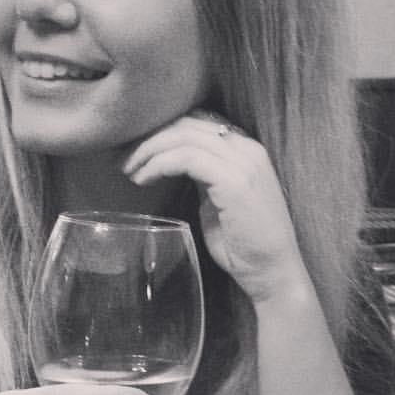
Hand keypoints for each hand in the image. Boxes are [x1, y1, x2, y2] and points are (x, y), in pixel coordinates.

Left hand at [121, 110, 305, 303]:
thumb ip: (203, 176)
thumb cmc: (244, 245)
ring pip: (183, 137)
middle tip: (122, 159)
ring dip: (148, 151)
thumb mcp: (218, 200)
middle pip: (186, 124)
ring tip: (129, 171)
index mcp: (246, 149)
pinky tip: (144, 179)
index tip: (134, 150)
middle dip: (148, 138)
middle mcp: (247, 148)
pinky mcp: (234, 180)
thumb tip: (175, 163)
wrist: (273, 273)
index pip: (196, 122)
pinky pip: (186, 158)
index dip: (161, 131)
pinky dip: (159, 164)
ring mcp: (243, 162)